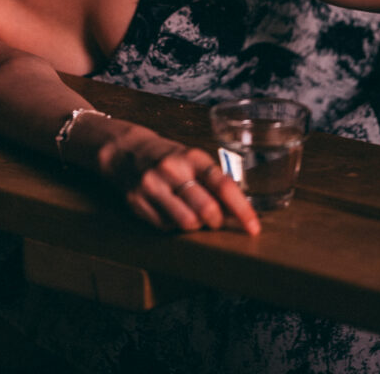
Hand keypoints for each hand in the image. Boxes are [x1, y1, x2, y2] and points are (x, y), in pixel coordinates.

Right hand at [97, 123, 260, 235]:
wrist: (126, 151)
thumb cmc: (169, 158)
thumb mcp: (193, 160)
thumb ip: (214, 183)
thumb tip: (240, 213)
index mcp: (192, 156)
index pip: (223, 185)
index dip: (242, 209)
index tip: (253, 227)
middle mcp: (171, 169)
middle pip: (207, 210)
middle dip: (217, 222)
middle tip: (215, 220)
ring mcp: (152, 185)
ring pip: (187, 223)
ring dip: (195, 225)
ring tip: (192, 214)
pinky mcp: (137, 202)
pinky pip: (166, 227)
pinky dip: (174, 225)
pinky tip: (171, 211)